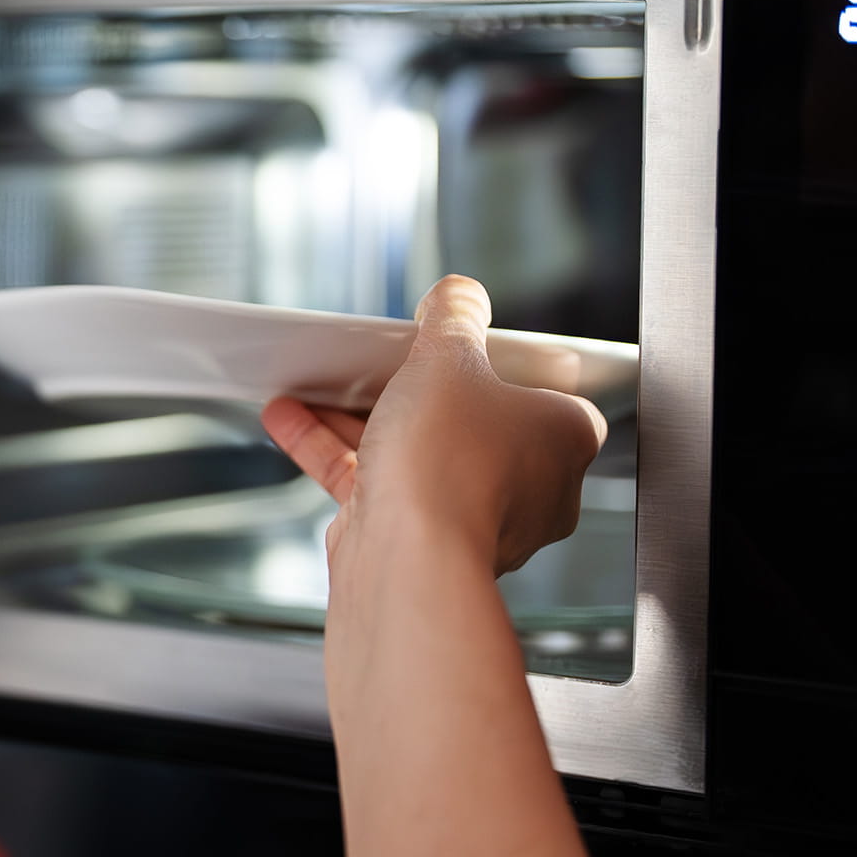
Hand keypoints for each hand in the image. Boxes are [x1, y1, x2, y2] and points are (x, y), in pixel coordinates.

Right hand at [259, 275, 607, 577]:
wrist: (408, 562)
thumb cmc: (451, 467)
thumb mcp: (449, 359)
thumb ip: (454, 318)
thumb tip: (460, 294)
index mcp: (564, 440)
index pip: (544, 388)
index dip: (499, 361)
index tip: (461, 342)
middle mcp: (530, 487)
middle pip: (468, 419)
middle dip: (414, 389)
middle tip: (383, 360)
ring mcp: (471, 518)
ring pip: (415, 453)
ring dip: (360, 418)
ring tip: (318, 384)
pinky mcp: (416, 540)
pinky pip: (376, 485)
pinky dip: (333, 452)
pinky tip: (292, 419)